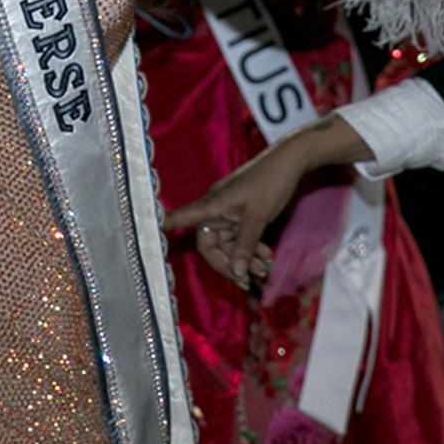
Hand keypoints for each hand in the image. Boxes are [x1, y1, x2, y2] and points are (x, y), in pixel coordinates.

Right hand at [163, 114, 371, 288]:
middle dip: (228, 263)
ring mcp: (229, 212)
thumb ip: (246, 245)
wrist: (290, 162)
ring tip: (263, 269)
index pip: (183, 218)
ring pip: (228, 244)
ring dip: (243, 259)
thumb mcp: (258, 216)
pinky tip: (265, 258)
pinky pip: (239, 239)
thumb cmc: (270, 182)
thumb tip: (236, 272)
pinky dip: (250, 250)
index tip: (153, 234)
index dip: (167, 228)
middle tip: (247, 280)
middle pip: (209, 244)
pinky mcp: (241, 214)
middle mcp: (216, 209)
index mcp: (213, 204)